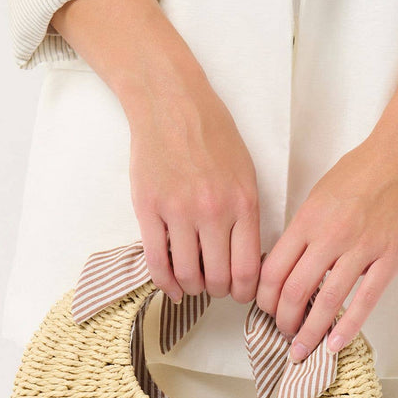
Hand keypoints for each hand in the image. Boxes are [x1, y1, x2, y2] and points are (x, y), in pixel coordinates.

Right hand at [121, 62, 261, 305]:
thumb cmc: (212, 136)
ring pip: (187, 274)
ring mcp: (178, 211)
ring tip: (193, 283)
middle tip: (215, 287)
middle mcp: (213, 211)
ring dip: (192, 287)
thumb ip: (247, 216)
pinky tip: (172, 287)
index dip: (245, 291)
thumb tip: (245, 259)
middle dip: (218, 291)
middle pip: (218, 278)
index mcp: (243, 203)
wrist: (171, 103)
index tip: (241, 294)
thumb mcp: (245, 173)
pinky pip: (157, 261)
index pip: (248, 268)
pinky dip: (165, 282)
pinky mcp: (148, 208)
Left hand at [255, 130, 397, 361]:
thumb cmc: (362, 171)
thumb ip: (303, 231)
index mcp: (307, 220)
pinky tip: (335, 344)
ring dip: (310, 331)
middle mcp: (330, 236)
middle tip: (283, 333)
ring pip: (326, 301)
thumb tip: (288, 265)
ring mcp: (361, 249)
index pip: (273, 270)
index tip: (266, 311)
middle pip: (294, 291)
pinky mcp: (389, 258)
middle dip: (283, 320)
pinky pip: (365, 300)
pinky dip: (347, 326)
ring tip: (302, 349)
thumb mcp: (319, 195)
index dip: (264, 298)